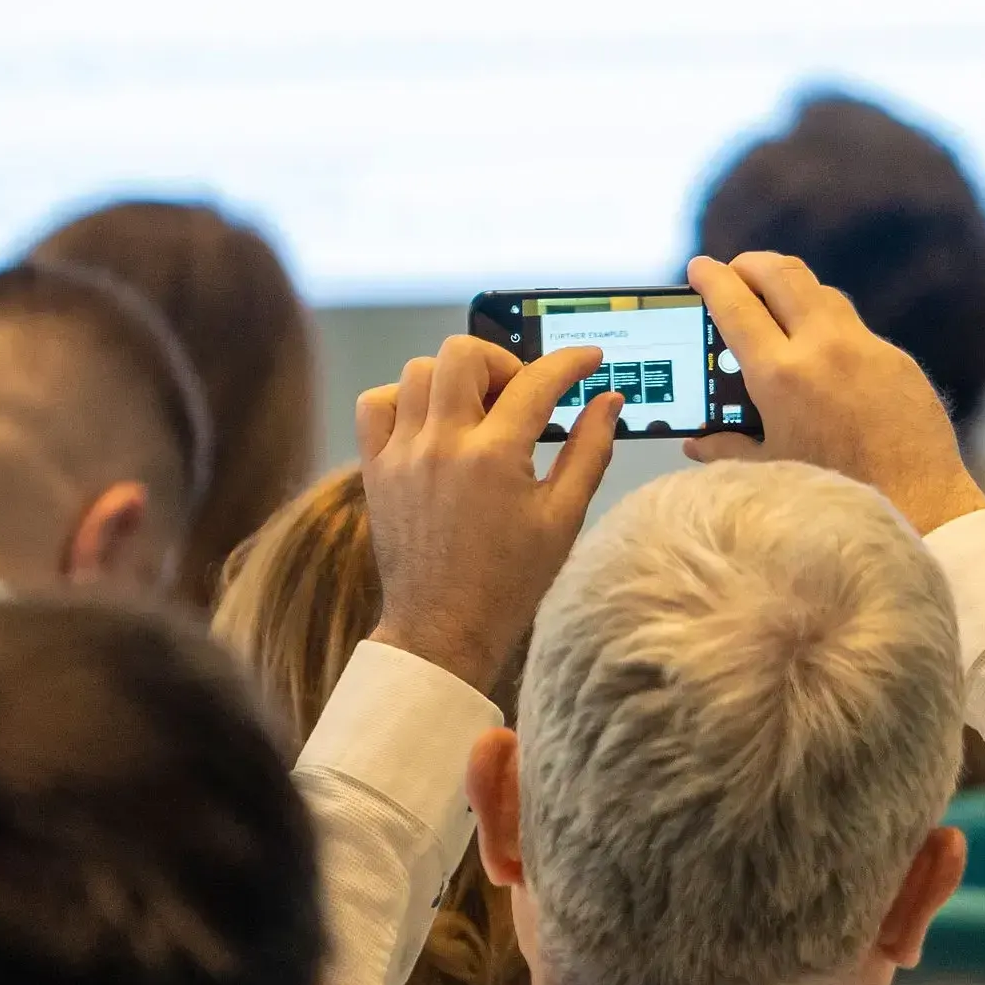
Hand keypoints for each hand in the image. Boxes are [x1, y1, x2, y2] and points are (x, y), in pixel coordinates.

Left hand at [359, 335, 617, 693]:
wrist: (444, 630)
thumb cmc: (511, 579)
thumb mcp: (563, 518)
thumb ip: (590, 451)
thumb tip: (609, 400)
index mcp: (494, 456)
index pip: (536, 381)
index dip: (569, 362)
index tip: (587, 361)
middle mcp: (442, 443)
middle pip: (462, 354)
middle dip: (501, 361)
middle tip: (519, 395)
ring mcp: (401, 454)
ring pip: (417, 372)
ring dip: (454, 379)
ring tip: (477, 412)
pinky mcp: (375, 469)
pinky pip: (375, 404)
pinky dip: (402, 399)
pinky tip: (429, 423)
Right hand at [685, 252, 984, 533]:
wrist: (919, 505)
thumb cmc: (837, 493)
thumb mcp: (771, 470)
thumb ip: (727, 449)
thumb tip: (697, 442)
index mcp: (781, 375)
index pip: (736, 305)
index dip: (712, 279)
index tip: (699, 268)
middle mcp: (824, 347)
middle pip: (781, 274)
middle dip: (751, 264)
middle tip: (735, 270)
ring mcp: (865, 347)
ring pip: (821, 292)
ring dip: (791, 287)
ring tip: (774, 300)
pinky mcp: (896, 358)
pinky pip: (855, 328)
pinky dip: (829, 326)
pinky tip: (822, 350)